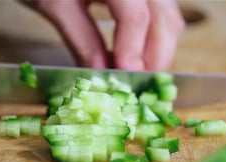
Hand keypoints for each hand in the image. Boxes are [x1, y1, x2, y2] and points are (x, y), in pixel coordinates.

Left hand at [23, 0, 184, 70]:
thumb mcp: (56, 6)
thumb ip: (82, 40)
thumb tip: (102, 76)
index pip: (136, 18)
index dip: (133, 54)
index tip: (124, 81)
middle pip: (165, 21)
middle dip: (154, 59)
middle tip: (134, 88)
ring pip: (169, 20)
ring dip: (157, 52)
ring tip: (132, 74)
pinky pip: (163, 15)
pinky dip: (153, 39)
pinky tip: (133, 56)